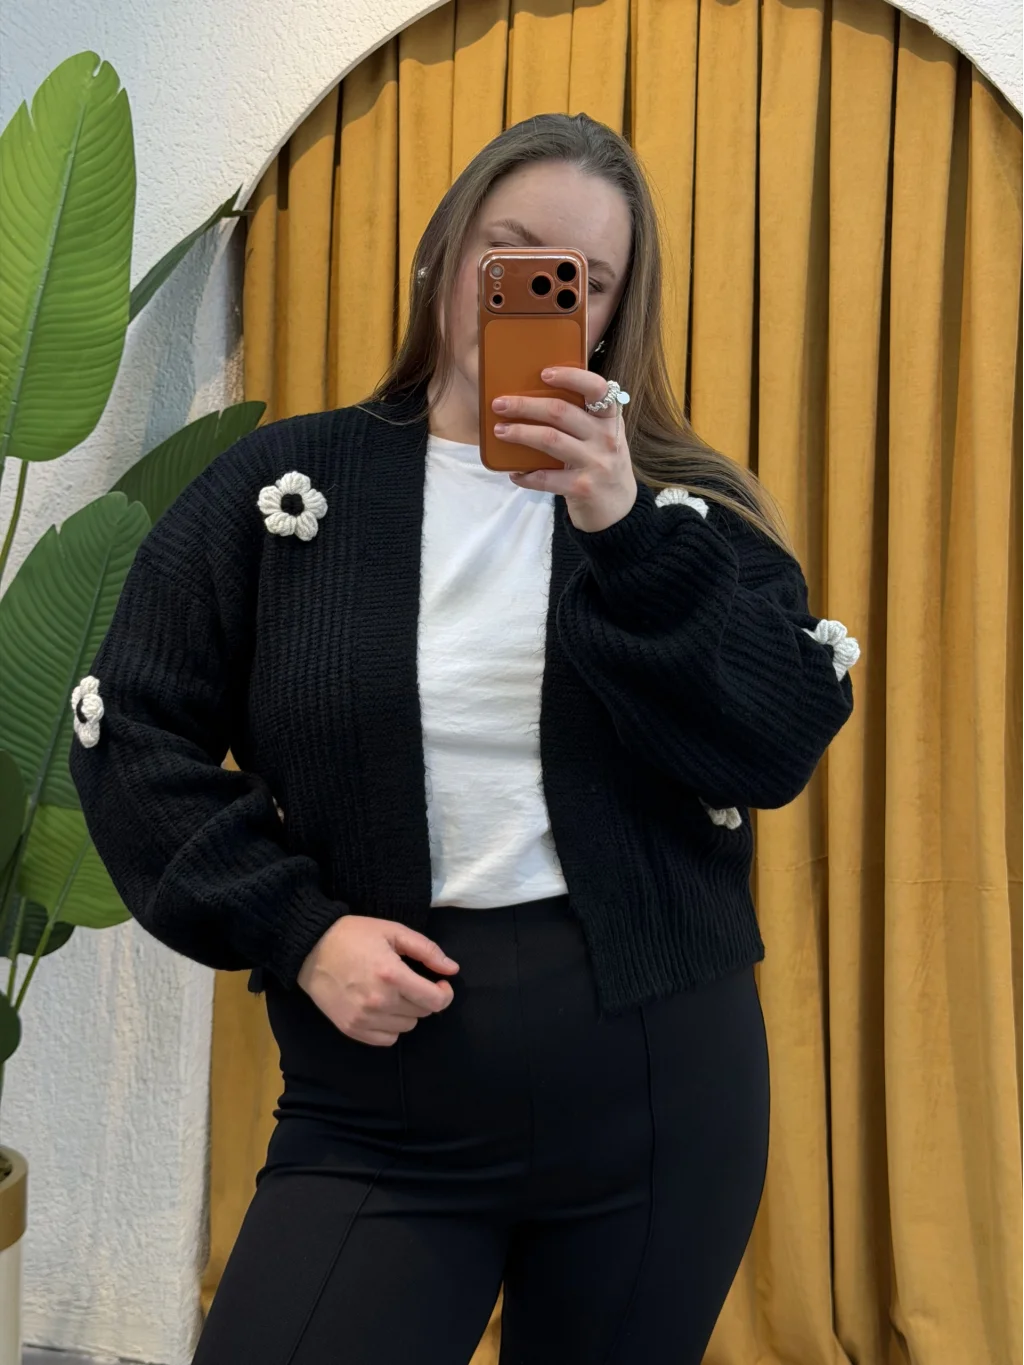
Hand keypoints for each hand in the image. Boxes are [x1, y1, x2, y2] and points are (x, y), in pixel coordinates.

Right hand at [297, 915, 459, 1046]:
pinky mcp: (351, 1029)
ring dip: (407, 1012)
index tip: (439, 983)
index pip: (435, 1001)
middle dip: (424, 998)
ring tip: (393, 992)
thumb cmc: (354, 935)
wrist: (310, 949)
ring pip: (406, 1027)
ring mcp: (364, 1019)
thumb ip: (427, 950)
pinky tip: (382, 1008)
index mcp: (392, 975)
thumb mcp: (393, 931)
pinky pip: (387, 1039)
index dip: (445, 993)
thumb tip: (452, 970)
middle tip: (410, 981)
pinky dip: (390, 1026)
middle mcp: (380, 1002)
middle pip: (422, 1013)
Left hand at [491, 366, 637, 532]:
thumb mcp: (602, 437)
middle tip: (500, 404)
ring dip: (520, 433)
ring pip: (550, 439)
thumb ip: (582, 418)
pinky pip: (546, 478)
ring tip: (500, 431)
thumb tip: (535, 397)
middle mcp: (606, 438)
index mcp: (610, 419)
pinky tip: (514, 473)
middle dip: (525, 405)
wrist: (619, 510)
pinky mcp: (583, 488)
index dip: (570, 377)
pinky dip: (526, 476)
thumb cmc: (602, 465)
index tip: (544, 373)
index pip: (597, 388)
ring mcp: (596, 463)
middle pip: (560, 412)